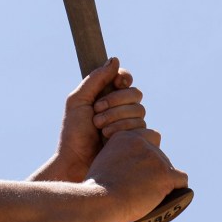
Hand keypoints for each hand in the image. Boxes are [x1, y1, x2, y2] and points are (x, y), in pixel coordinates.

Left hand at [40, 58, 148, 182]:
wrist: (76, 162)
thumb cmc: (73, 133)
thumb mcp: (78, 101)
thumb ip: (95, 79)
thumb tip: (115, 59)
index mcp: (107, 95)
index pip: (125, 79)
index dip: (124, 78)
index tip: (117, 82)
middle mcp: (122, 108)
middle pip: (135, 94)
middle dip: (115, 102)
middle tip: (96, 113)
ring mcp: (132, 125)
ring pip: (140, 112)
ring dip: (117, 120)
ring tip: (100, 131)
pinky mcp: (139, 142)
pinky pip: (148, 130)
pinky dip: (128, 133)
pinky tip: (112, 141)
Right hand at [85, 127, 189, 221]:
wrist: (99, 200)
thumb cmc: (96, 191)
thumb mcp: (102, 166)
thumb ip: (117, 162)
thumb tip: (128, 176)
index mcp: (124, 137)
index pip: (146, 138)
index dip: (145, 155)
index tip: (139, 169)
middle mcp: (142, 143)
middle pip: (158, 155)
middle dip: (154, 170)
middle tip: (144, 188)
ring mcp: (155, 158)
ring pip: (168, 168)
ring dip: (162, 181)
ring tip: (151, 197)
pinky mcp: (166, 174)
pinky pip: (181, 180)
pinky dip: (177, 190)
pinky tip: (169, 198)